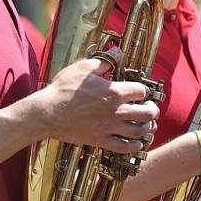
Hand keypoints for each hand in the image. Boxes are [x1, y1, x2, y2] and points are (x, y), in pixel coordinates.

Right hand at [35, 48, 158, 153]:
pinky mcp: (101, 140)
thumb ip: (104, 61)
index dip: (143, 89)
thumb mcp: (83, 68)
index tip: (140, 90)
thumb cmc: (64, 89)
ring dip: (146, 128)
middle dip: (152, 110)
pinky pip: (124, 147)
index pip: (141, 91)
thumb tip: (117, 52)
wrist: (48, 113)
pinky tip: (136, 143)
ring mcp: (109, 127)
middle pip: (146, 113)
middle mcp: (116, 111)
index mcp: (114, 92)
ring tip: (146, 124)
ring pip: (139, 132)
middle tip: (151, 108)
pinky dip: (134, 146)